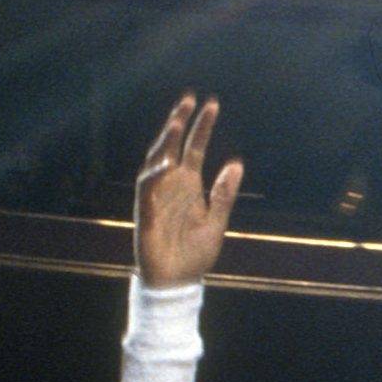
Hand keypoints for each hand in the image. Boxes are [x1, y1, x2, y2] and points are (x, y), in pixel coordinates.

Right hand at [135, 94, 244, 286]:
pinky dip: (155, 174)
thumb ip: (224, 194)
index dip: (201, 126)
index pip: (194, 147)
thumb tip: (236, 163)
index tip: (212, 104)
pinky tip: (167, 162)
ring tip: (177, 122)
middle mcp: (171, 185)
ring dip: (165, 142)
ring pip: (157, 161)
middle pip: (173, 146)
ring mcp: (156, 196)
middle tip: (190, 98)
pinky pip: (147, 189)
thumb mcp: (216, 222)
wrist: (178, 282)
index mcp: (189, 184)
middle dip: (180, 121)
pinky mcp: (145, 212)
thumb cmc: (194, 254)